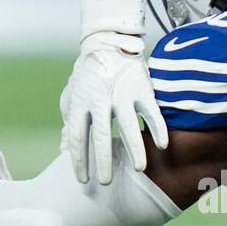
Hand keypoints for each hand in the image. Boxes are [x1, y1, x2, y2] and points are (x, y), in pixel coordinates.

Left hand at [60, 0, 167, 184]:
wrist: (107, 43)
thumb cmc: (87, 76)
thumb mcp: (71, 96)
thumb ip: (70, 122)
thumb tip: (64, 150)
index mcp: (80, 104)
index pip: (77, 137)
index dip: (79, 160)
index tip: (83, 180)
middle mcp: (100, 100)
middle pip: (102, 136)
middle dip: (103, 161)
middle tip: (106, 182)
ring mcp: (122, 94)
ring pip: (129, 125)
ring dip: (135, 149)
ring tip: (139, 169)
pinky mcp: (141, 88)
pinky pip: (151, 111)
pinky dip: (157, 128)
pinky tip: (162, 145)